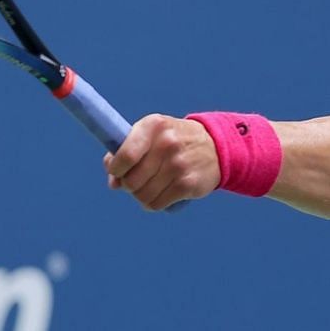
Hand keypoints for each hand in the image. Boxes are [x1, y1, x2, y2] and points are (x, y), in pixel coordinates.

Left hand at [104, 114, 221, 210]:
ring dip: (142, 196)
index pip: (125, 156)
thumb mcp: (150, 135)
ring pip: (142, 196)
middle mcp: (167, 143)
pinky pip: (156, 204)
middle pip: (131, 181)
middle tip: (138, 180)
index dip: (116, 169)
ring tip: (152, 186)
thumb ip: (125, 153)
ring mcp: (179, 164)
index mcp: (153, 126)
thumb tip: (114, 183)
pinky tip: (162, 194)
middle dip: (129, 185)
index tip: (118, 171)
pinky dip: (155, 203)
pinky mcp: (188, 184)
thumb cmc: (172, 141)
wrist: (215, 146)